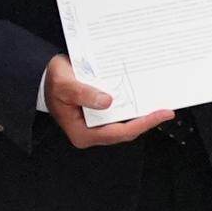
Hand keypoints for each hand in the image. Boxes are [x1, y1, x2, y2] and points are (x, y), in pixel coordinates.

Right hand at [41, 55, 170, 147]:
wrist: (45, 76)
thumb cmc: (52, 81)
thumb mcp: (64, 84)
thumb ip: (83, 93)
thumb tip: (107, 102)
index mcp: (82, 133)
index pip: (118, 133)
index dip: (142, 124)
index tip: (161, 114)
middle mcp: (90, 133)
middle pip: (125, 131)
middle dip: (146, 121)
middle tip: (166, 110)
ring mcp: (95, 126)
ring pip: (124, 124)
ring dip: (141, 115)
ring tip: (159, 105)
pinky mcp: (99, 117)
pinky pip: (120, 115)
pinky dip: (132, 108)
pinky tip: (144, 99)